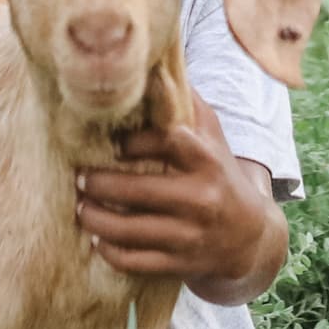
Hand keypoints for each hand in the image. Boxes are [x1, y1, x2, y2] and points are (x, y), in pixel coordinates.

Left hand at [75, 115, 283, 298]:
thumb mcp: (213, 137)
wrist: (250, 238)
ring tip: (80, 207)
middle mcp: (201, 198)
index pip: (164, 141)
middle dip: (98, 183)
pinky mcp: (180, 264)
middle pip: (137, 190)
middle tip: (78, 177)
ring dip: (95, 218)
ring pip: (130, 229)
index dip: (131, 140)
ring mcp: (190, 235)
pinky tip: (97, 239)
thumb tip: (155, 64)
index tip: (110, 142)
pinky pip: (135, 261)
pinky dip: (110, 251)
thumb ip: (186, 104)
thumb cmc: (219, 175)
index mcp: (207, 160)